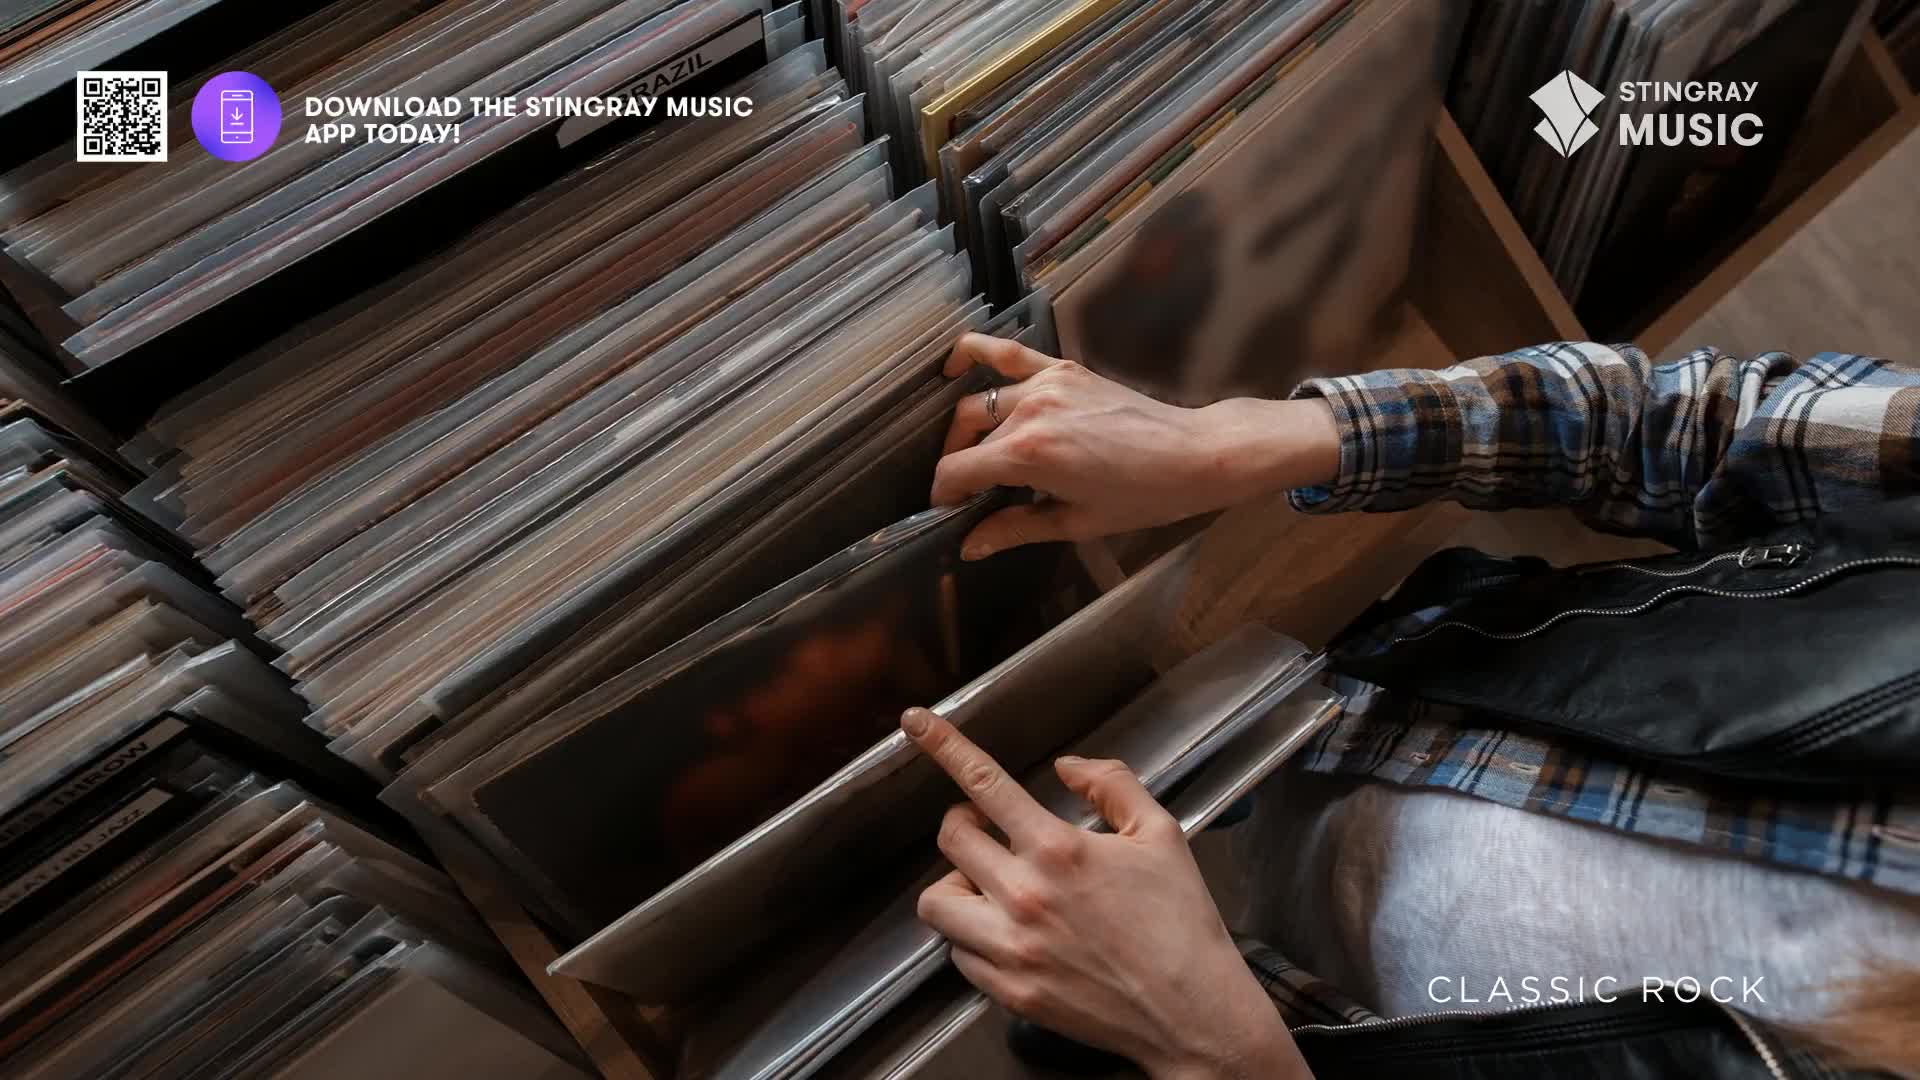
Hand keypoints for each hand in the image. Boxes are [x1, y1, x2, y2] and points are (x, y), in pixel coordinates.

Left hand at [901, 707, 1312, 1079]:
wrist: (1191, 1011)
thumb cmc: (1181, 923)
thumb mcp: (1160, 834)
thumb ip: (1111, 784)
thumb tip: (1068, 766)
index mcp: (1059, 849)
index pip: (984, 784)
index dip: (944, 746)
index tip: (915, 723)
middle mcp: (1023, 896)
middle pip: (951, 840)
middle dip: (964, 824)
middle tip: (988, 829)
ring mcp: (1011, 949)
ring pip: (937, 902)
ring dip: (957, 884)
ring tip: (987, 885)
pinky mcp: (1009, 991)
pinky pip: (959, 955)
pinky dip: (972, 937)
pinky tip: (1006, 933)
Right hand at [933, 334, 1339, 558]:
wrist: (1192, 455)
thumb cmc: (1142, 496)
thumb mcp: (1075, 522)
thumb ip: (1015, 528)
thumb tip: (969, 547)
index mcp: (1029, 454)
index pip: (958, 470)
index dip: (944, 494)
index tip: (945, 510)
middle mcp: (1030, 411)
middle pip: (965, 433)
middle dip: (956, 464)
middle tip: (965, 490)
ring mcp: (1046, 383)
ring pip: (981, 400)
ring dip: (966, 425)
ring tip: (968, 448)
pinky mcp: (1063, 368)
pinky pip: (1008, 353)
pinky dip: (976, 352)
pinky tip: (955, 363)